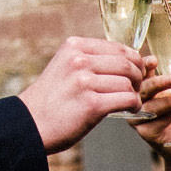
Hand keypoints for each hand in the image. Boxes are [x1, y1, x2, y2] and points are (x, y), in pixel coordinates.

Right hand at [17, 36, 146, 153]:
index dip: (134, 60)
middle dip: (139, 76)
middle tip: (136, 88)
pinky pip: (127, 99)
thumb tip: (138, 59)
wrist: (31, 123)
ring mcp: (84, 82)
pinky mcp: (91, 105)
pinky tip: (129, 109)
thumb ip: (94, 60)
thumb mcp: (67, 67)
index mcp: (74, 47)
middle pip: (127, 63)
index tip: (136, 72)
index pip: (118, 47)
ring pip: (128, 82)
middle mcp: (78, 60)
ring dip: (136, 93)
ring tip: (130, 100)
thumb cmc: (53, 98)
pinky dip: (134, 105)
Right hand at [125, 71, 170, 153]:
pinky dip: (168, 116)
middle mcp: (138, 102)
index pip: (141, 74)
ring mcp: (139, 118)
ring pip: (150, 106)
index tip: (154, 60)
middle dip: (157, 82)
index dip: (144, 66)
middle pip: (142, 89)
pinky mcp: (146, 133)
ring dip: (168, 100)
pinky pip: (154, 123)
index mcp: (145, 89)